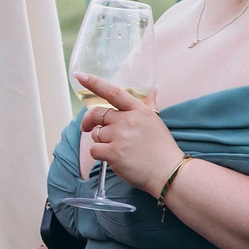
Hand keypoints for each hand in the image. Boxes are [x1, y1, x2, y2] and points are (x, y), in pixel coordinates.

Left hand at [76, 72, 181, 194]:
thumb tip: (153, 89)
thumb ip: (149, 104)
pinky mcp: (113, 153)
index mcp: (138, 110)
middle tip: (86, 126)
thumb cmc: (162, 147)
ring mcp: (120, 137)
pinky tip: (113, 158)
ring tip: (117, 148)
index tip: (79, 76)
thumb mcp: (156, 121)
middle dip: (88, 120)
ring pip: (95, 134)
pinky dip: (100, 154)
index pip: (113, 92)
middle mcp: (128, 120)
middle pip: (96, 114)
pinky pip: (94, 149)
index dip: (94, 83)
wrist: (169, 172)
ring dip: (100, 141)